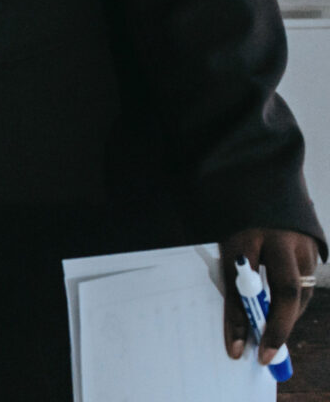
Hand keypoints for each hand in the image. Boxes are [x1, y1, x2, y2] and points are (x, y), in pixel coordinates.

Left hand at [222, 227, 317, 363]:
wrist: (257, 184)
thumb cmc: (236, 222)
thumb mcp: (225, 246)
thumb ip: (235, 281)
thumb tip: (238, 330)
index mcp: (244, 235)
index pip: (241, 286)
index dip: (239, 321)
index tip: (236, 351)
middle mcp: (279, 238)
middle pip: (286, 289)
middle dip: (277, 327)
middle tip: (266, 355)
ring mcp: (301, 241)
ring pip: (302, 290)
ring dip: (288, 317)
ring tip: (272, 334)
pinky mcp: (315, 245)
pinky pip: (307, 282)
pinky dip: (295, 301)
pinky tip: (283, 310)